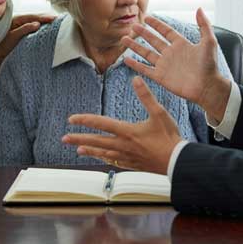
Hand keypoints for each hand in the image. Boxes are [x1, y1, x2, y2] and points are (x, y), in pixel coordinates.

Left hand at [0, 13, 53, 57]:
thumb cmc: (3, 44)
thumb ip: (24, 29)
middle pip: (35, 16)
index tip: (54, 18)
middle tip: (58, 17)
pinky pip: (33, 24)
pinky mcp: (21, 29)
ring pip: (35, 20)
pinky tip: (45, 25)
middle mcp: (19, 20)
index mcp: (17, 19)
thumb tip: (37, 24)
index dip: (44, 17)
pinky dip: (40, 24)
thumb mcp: (13, 36)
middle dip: (46, 17)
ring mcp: (20, 24)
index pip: (33, 17)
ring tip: (55, 20)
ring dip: (44, 20)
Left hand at [62, 77, 183, 173]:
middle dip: (79, 138)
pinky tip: (101, 158)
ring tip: (77, 149)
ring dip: (89, 150)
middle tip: (65, 138)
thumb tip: (136, 79)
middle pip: (96, 141)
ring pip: (103, 153)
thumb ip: (146, 96)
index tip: (72, 119)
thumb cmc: (169, 137)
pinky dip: (104, 159)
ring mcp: (127, 156)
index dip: (85, 120)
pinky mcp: (133, 164)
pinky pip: (114, 161)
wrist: (177, 161)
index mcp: (127, 131)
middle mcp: (123, 145)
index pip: (101, 123)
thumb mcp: (159, 113)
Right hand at [123, 8, 231, 120]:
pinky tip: (126, 59)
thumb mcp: (209, 42)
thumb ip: (204, 25)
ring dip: (135, 46)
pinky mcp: (161, 77)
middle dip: (143, 33)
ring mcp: (165, 65)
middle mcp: (171, 53)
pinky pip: (145, 69)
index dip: (157, 24)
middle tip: (132, 26)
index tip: (146, 17)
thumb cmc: (210, 65)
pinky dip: (135, 64)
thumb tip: (199, 8)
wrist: (207, 87)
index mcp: (181, 44)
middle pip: (153, 41)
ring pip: (146, 54)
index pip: (166, 31)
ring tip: (124, 39)